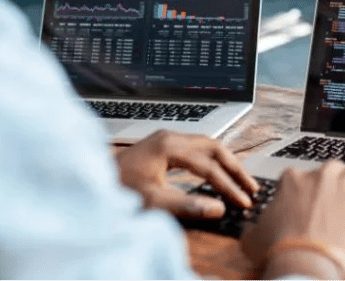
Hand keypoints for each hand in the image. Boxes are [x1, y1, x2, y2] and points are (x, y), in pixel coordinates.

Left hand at [115, 130, 258, 218]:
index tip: (243, 202)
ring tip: (241, 182)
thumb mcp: (153, 201)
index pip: (209, 166)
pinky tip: (217, 175)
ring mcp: (166, 139)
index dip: (229, 185)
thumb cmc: (118, 188)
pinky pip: (196, 149)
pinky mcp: (162, 146)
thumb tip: (218, 208)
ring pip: (206, 145)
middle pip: (214, 147)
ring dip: (225, 163)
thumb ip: (186, 205)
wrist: (93, 179)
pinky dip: (212, 161)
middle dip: (235, 168)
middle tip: (251, 188)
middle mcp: (170, 137)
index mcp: (169, 146)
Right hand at [241, 161, 344, 277]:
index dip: (301, 190)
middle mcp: (318, 177)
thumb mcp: (254, 236)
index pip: (299, 175)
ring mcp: (342, 188)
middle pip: (330, 167)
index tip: (302, 204)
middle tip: (328, 198)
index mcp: (291, 179)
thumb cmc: (279, 249)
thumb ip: (255, 226)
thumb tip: (252, 230)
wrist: (305, 263)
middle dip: (330, 180)